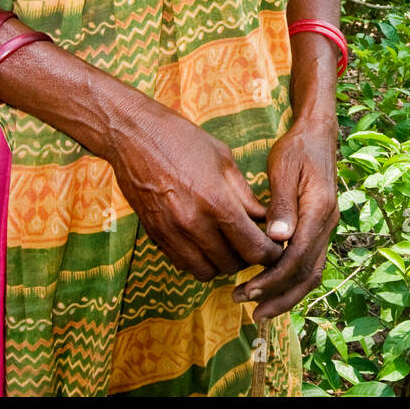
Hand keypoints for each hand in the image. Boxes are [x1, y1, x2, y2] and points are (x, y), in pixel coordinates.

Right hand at [107, 93, 283, 281]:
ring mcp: (171, 233)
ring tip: (228, 245)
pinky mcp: (155, 236)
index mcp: (217, 202)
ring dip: (222, 264)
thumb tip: (265, 220)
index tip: (275, 249)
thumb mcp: (224, 160)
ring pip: (206, 272)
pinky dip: (198, 260)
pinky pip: (182, 264)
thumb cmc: (183, 140)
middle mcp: (193, 223)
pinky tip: (204, 242)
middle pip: (232, 265)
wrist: (133, 136)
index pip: (253, 248)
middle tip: (253, 244)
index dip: (271, 254)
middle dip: (248, 258)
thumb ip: (246, 196)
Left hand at [233, 115, 338, 321]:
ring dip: (286, 294)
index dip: (272, 279)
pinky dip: (291, 280)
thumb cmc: (297, 148)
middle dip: (278, 295)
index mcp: (318, 209)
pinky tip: (270, 287)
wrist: (318, 135)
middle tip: (248, 308)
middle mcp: (327, 223)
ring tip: (258, 308)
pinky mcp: (319, 229)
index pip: (297, 256)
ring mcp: (326, 227)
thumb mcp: (284, 168)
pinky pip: (309, 262)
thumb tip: (277, 239)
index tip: (246, 291)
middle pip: (307, 273)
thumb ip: (281, 204)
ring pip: (311, 273)